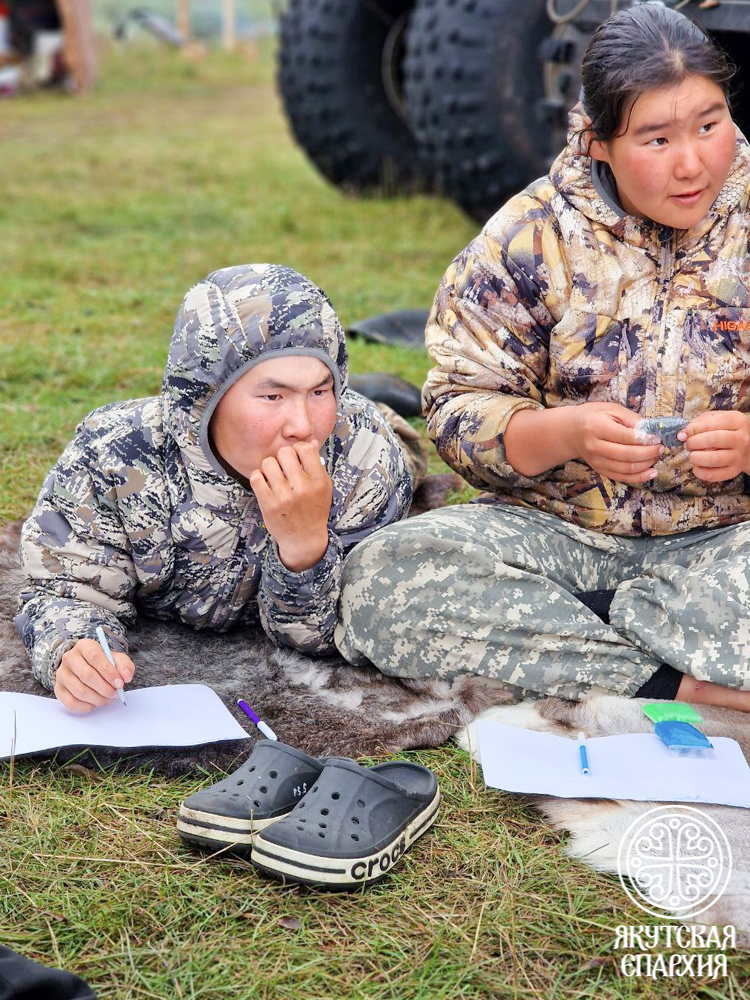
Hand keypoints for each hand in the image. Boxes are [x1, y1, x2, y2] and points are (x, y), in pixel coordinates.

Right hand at [55, 638, 134, 713]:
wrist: (88, 668)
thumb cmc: (104, 663)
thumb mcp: (117, 659)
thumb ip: (125, 666)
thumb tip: (126, 677)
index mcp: (84, 646)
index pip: (95, 657)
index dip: (108, 672)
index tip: (120, 683)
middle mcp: (69, 658)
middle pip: (87, 675)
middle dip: (105, 688)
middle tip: (115, 694)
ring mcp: (61, 674)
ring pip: (80, 691)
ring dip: (97, 699)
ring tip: (107, 699)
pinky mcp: (58, 689)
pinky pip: (71, 702)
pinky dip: (86, 706)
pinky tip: (95, 703)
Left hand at [250, 440, 332, 571]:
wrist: (304, 539)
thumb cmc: (314, 510)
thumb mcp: (323, 488)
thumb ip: (316, 465)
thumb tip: (309, 441)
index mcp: (318, 481)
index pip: (305, 449)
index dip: (298, 449)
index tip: (296, 458)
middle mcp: (302, 488)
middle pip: (284, 452)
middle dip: (282, 457)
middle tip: (283, 467)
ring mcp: (284, 497)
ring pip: (268, 463)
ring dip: (269, 467)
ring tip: (273, 476)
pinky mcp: (268, 505)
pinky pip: (256, 477)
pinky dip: (259, 478)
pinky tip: (265, 484)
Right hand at [571, 403, 662, 484]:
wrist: (571, 431)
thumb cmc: (593, 416)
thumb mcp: (611, 409)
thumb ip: (631, 418)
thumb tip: (651, 429)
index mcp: (597, 427)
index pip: (626, 437)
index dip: (645, 439)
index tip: (658, 438)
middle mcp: (595, 446)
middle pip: (627, 455)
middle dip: (649, 453)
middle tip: (660, 448)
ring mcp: (596, 460)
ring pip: (626, 468)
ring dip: (646, 464)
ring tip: (656, 457)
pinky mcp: (599, 469)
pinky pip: (621, 477)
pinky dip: (639, 477)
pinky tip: (651, 472)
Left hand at [678, 410, 749, 481]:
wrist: (747, 448)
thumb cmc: (726, 430)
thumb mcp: (716, 419)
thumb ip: (699, 423)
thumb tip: (682, 434)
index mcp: (737, 421)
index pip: (711, 424)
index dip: (692, 429)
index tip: (683, 434)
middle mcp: (741, 439)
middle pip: (713, 440)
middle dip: (694, 443)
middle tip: (688, 445)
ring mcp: (738, 456)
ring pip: (714, 459)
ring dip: (696, 458)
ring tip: (692, 456)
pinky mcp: (734, 471)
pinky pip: (714, 475)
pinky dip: (700, 472)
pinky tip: (697, 467)